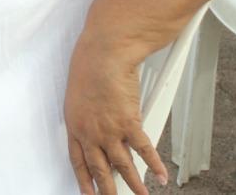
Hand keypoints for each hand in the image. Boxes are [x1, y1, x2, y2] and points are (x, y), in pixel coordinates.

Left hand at [63, 36, 167, 194]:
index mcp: (75, 125)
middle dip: (107, 190)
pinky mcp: (129, 123)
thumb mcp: (79, 95)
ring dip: (133, 184)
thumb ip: (87, 115)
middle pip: (99, 170)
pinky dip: (155, 164)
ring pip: (122, 166)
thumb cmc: (89, 66)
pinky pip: (144, 150)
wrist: (103, 55)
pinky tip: (161, 175)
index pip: (78, 162)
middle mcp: (90, 132)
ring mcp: (109, 130)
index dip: (84, 181)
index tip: (88, 193)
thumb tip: (97, 126)